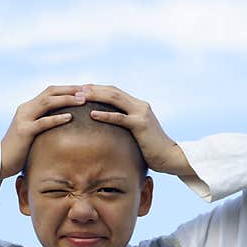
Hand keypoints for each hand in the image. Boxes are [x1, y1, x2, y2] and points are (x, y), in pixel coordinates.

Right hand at [0, 85, 83, 181]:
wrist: (0, 161)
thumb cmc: (20, 150)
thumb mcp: (34, 133)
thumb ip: (45, 124)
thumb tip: (65, 123)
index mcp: (28, 107)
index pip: (50, 92)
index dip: (67, 89)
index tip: (84, 89)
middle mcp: (25, 109)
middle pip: (50, 92)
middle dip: (70, 90)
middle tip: (87, 90)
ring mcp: (24, 119)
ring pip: (47, 103)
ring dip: (66, 100)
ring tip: (82, 100)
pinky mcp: (24, 131)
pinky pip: (43, 122)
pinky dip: (57, 118)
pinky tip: (70, 117)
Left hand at [80, 84, 195, 176]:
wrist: (170, 157)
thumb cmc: (153, 150)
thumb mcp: (138, 135)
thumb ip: (127, 127)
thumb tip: (110, 131)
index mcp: (138, 106)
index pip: (115, 92)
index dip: (98, 89)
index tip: (82, 90)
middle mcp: (140, 106)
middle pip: (113, 92)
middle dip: (94, 89)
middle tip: (76, 89)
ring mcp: (141, 114)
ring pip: (115, 99)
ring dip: (96, 96)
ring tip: (80, 96)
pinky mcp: (141, 125)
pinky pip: (120, 118)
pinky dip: (105, 115)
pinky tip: (92, 114)